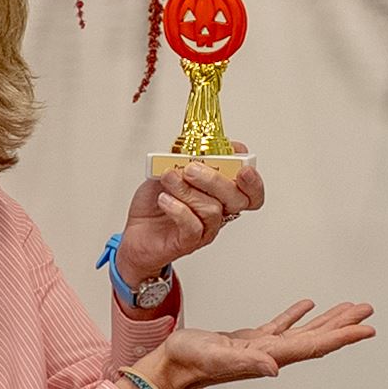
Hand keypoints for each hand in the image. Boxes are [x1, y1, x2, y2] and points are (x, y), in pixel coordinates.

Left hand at [115, 146, 265, 285]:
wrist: (135, 232)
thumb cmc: (155, 203)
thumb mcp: (169, 171)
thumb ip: (184, 159)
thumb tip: (193, 146)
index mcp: (220, 194)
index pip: (251, 192)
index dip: (252, 180)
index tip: (241, 163)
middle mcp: (218, 212)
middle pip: (238, 199)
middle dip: (216, 179)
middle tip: (191, 168)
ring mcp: (205, 229)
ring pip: (212, 209)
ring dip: (188, 190)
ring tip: (169, 180)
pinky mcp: (188, 242)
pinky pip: (193, 227)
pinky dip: (178, 209)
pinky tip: (164, 199)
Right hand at [131, 299, 375, 388]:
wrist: (168, 367)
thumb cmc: (188, 362)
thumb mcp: (217, 357)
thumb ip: (248, 362)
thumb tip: (275, 368)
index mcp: (269, 355)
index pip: (314, 345)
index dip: (343, 336)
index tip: (367, 329)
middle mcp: (271, 353)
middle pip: (316, 338)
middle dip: (344, 325)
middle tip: (367, 311)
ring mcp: (261, 348)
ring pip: (303, 332)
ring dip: (327, 320)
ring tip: (348, 308)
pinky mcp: (248, 341)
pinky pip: (280, 326)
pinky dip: (296, 315)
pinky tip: (306, 305)